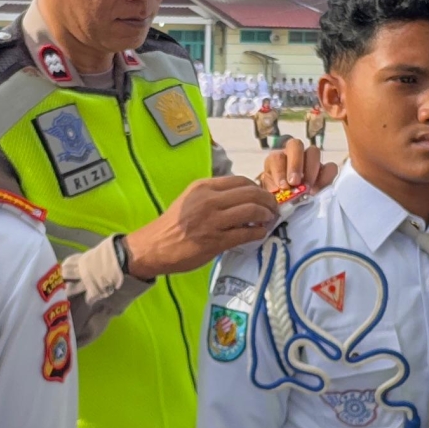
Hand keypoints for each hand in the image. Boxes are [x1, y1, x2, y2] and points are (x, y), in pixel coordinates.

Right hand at [126, 175, 278, 277]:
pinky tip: (260, 234)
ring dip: (267, 216)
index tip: (263, 196)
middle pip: (252, 193)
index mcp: (204, 187)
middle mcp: (209, 200)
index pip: (241, 181)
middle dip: (268, 201)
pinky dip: (259, 233)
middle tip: (274, 209)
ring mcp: (213, 221)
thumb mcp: (191, 199)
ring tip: (269, 221)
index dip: (258, 188)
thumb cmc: (174, 224)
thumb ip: (214, 196)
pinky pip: (246, 233)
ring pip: (252, 211)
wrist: (154, 246)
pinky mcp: (215, 241)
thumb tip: (243, 198)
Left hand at [257, 135, 341, 198]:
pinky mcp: (325, 170)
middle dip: (295, 164)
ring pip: (314, 152)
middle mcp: (293, 154)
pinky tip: (318, 191)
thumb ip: (273, 192)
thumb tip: (279, 191)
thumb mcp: (269, 195)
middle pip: (296, 145)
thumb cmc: (277, 197)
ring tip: (308, 190)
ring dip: (311, 170)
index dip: (280, 171)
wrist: (288, 204)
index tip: (283, 186)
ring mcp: (310, 160)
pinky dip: (326, 178)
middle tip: (295, 182)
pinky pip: (331, 167)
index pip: (277, 157)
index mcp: (276, 159)